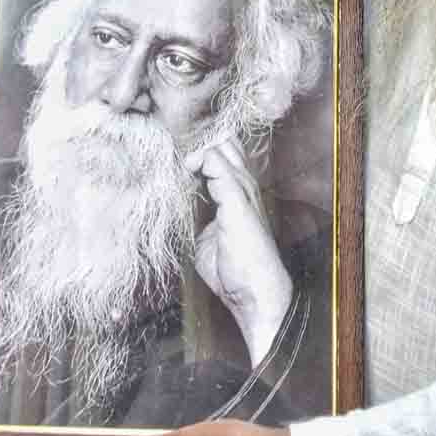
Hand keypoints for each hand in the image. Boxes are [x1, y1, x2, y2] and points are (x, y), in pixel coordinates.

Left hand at [187, 139, 292, 364]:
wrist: (255, 292)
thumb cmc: (235, 270)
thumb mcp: (209, 239)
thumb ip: (199, 221)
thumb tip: (181, 212)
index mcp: (240, 196)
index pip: (225, 156)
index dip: (201, 156)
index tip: (181, 170)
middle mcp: (245, 188)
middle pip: (226, 144)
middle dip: (199, 148)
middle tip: (182, 166)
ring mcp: (244, 192)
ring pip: (222, 148)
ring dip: (198, 154)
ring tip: (184, 168)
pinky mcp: (237, 201)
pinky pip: (218, 166)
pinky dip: (202, 164)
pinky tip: (190, 173)